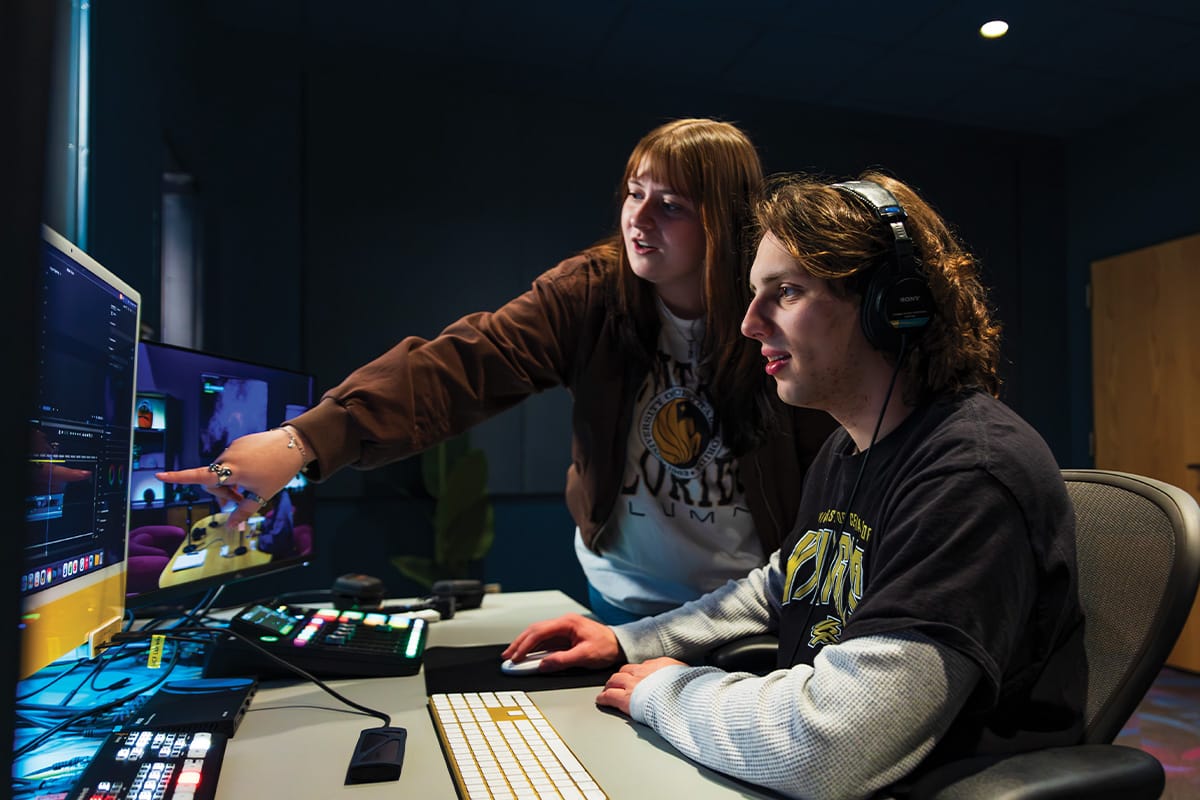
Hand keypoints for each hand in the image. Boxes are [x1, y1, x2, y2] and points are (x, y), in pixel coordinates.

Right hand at [157, 428, 307, 527]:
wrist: (294, 444)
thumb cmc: (278, 471)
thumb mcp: (262, 495)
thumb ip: (244, 511)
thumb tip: (232, 527)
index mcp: (231, 470)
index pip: (199, 476)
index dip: (178, 478)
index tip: (159, 476)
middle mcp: (227, 456)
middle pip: (213, 480)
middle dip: (221, 492)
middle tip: (238, 500)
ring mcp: (233, 447)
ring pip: (222, 470)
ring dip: (229, 481)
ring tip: (249, 486)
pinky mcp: (239, 442)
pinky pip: (231, 459)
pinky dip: (236, 469)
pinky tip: (254, 470)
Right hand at [502, 613, 620, 671]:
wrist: (620, 645)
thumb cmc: (607, 646)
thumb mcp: (585, 656)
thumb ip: (562, 660)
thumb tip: (543, 664)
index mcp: (567, 623)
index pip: (539, 632)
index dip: (525, 645)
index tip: (516, 656)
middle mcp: (563, 623)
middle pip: (534, 631)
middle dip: (519, 644)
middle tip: (507, 656)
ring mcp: (563, 629)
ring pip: (537, 634)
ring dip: (524, 645)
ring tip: (512, 656)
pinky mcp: (564, 636)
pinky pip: (544, 640)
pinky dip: (533, 647)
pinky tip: (526, 654)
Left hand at [595, 657, 686, 715]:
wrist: (683, 700)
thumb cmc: (689, 693)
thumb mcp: (689, 678)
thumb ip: (682, 677)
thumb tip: (688, 681)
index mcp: (661, 666)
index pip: (644, 666)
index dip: (637, 673)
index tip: (637, 677)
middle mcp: (644, 672)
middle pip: (626, 670)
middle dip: (620, 676)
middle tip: (617, 682)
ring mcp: (633, 684)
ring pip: (614, 680)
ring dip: (610, 685)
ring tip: (607, 689)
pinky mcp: (626, 699)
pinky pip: (609, 696)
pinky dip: (603, 698)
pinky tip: (601, 700)